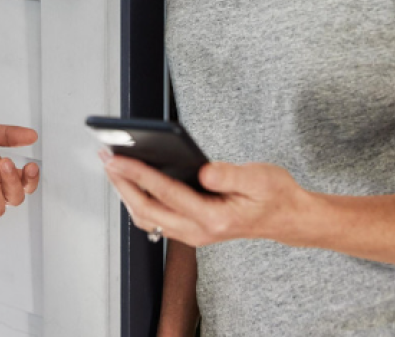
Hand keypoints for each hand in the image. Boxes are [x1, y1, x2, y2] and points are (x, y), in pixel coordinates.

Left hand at [103, 155, 310, 246]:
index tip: (117, 158)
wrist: (289, 219)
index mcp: (214, 217)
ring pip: (148, 219)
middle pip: (148, 210)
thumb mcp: (259, 177)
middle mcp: (200, 231)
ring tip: (113, 169)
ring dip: (126, 194)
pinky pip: (157, 220)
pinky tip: (132, 184)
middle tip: (105, 158)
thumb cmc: (275, 195)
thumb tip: (202, 171)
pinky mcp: (192, 230)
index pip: (165, 193)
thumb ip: (229, 174)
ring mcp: (194, 234)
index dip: (138, 174)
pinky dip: (138, 202)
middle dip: (122, 184)